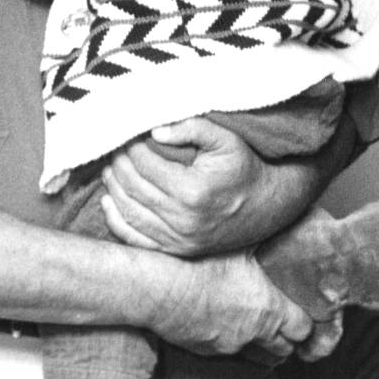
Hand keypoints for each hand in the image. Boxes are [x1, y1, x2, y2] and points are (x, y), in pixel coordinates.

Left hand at [100, 118, 272, 255]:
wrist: (269, 206)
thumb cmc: (244, 168)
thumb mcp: (226, 140)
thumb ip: (192, 128)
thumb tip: (155, 131)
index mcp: (193, 191)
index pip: (144, 164)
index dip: (130, 147)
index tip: (127, 136)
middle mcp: (183, 219)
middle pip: (133, 187)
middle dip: (119, 164)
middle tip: (115, 150)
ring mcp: (179, 239)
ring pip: (129, 212)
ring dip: (113, 188)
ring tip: (110, 169)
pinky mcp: (178, 250)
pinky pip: (136, 239)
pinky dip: (117, 220)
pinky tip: (109, 202)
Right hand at [151, 251, 311, 358]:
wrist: (154, 288)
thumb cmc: (195, 264)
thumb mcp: (236, 246)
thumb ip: (262, 243)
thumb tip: (276, 225)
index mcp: (269, 309)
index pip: (303, 329)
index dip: (304, 322)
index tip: (299, 314)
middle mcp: (253, 333)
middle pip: (284, 351)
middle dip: (284, 339)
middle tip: (280, 327)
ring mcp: (227, 346)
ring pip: (257, 359)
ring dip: (259, 348)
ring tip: (252, 331)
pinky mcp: (202, 351)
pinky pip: (224, 354)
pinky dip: (227, 343)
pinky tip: (216, 325)